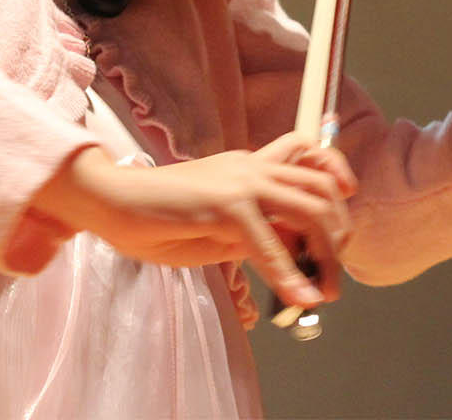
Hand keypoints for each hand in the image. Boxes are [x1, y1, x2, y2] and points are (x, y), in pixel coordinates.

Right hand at [45, 132, 356, 308]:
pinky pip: (268, 242)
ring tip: (323, 290)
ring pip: (308, 209)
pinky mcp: (224, 206)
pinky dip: (288, 274)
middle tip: (334, 276)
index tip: (342, 224)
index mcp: (249, 164)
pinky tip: (298, 296)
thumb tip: (288, 253)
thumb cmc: (155, 214)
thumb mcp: (216, 224)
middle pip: (320, 187)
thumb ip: (252, 230)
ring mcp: (239, 182)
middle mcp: (251, 166)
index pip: (310, 156)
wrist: (109, 198)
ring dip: (324, 255)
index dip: (337, 181)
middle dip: (339, 235)